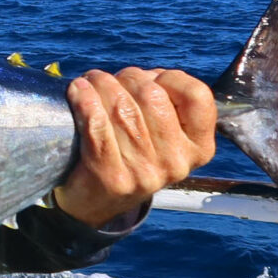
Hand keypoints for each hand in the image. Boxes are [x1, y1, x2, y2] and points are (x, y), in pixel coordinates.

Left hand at [55, 68, 216, 226]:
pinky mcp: (112, 177)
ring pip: (122, 107)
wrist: (97, 201)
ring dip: (102, 85)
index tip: (149, 79)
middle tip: (110, 80)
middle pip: (152, 95)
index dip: (169, 78)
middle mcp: (177, 162)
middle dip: (127, 78)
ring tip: (90, 82)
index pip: (197, 96)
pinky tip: (78, 91)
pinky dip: (85, 101)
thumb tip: (146, 75)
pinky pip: (97, 126)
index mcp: (199, 148)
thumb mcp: (164, 135)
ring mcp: (145, 173)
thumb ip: (168, 103)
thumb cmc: (132, 153)